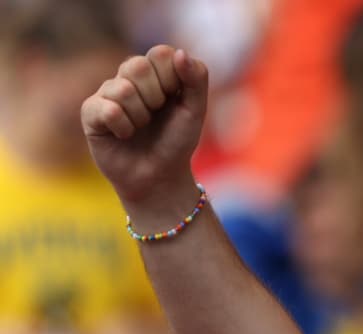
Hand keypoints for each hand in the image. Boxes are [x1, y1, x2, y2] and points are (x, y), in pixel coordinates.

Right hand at [80, 45, 208, 203]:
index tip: (175, 100)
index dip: (173, 80)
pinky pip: (108, 109)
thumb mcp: (196, 111)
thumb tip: (180, 53)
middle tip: (155, 115)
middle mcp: (128, 76)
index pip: (161, 53)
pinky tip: (124, 135)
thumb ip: (196, 80)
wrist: (159, 176)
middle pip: (138, 66)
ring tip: (140, 127)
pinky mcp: (91, 111)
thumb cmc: (176, 141)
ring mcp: (107, 92)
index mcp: (155, 71)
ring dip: (140, 116)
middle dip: (155, 98)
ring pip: (123, 89)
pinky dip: (124, 128)